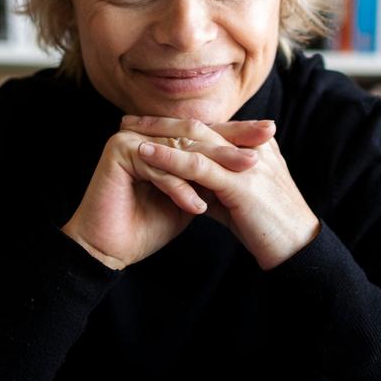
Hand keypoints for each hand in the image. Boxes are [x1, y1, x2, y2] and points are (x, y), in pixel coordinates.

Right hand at [61, 118, 277, 270]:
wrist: (111, 248)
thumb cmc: (148, 225)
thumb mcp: (189, 196)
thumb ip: (208, 176)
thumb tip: (246, 158)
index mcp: (161, 138)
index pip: (204, 134)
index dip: (236, 136)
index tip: (269, 138)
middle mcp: (145, 132)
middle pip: (195, 136)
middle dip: (229, 147)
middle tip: (260, 154)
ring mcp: (130, 138)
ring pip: (179, 151)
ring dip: (211, 167)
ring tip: (241, 178)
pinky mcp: (118, 151)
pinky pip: (158, 168)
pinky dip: (178, 189)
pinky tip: (197, 207)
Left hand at [120, 115, 320, 270]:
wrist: (297, 250)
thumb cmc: (268, 228)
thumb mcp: (239, 200)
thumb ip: (216, 187)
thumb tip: (188, 185)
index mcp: (256, 147)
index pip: (210, 129)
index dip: (176, 125)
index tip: (146, 125)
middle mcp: (253, 147)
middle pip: (200, 127)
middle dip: (161, 123)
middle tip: (128, 120)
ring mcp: (247, 163)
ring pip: (196, 140)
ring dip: (158, 133)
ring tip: (127, 131)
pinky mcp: (240, 183)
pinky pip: (197, 165)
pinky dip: (169, 157)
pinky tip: (144, 154)